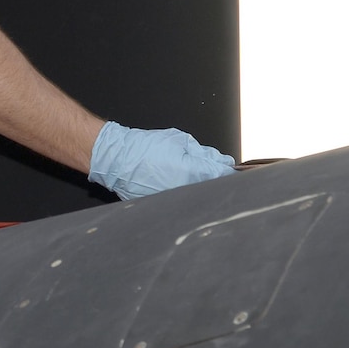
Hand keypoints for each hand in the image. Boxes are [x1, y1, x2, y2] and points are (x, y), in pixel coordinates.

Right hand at [89, 121, 234, 198]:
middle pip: (212, 189)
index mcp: (193, 172)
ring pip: (197, 198)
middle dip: (213, 180)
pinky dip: (182, 196)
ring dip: (197, 189)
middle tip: (203, 171)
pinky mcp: (163, 207)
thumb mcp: (178, 141)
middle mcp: (186, 190)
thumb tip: (222, 161)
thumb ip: (204, 153)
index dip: (229, 172)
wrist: (117, 158)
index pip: (222, 176)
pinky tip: (171, 184)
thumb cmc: (143, 147)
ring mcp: (174, 200)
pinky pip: (180, 203)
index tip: (231, 170)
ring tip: (180, 176)